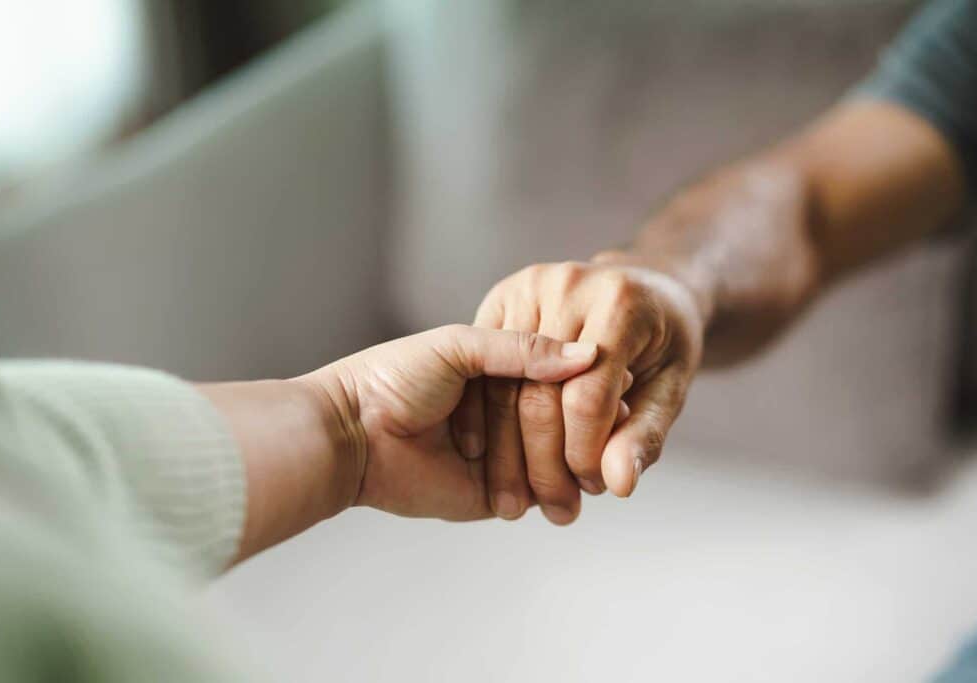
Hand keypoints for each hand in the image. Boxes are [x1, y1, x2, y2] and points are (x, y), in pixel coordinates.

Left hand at [303, 324, 597, 520]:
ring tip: (600, 460)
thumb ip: (521, 348)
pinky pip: (540, 494)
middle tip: (621, 425)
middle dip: (592, 426)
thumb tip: (588, 356)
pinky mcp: (496, 493)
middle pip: (567, 418)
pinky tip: (579, 488)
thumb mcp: (458, 346)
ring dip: (579, 462)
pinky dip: (560, 493)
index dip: (591, 379)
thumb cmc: (394, 379)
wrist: (351, 435)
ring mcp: (505, 453)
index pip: (560, 374)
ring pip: (560, 458)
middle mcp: (507, 410)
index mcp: (499, 368)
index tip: (624, 380)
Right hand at [453, 261, 705, 523]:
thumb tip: (618, 485)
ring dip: (508, 454)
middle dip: (544, 464)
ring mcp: (526, 287)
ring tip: (524, 502)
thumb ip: (644, 434)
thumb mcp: (670, 387)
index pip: (587, 396)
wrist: (643, 287)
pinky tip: (494, 464)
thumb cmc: (663, 340)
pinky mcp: (499, 297)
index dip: (585, 453)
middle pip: (538, 394)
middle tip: (557, 509)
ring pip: (502, 387)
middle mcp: (566, 285)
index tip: (593, 489)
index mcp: (619, 303)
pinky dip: (486, 423)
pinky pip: (484, 371)